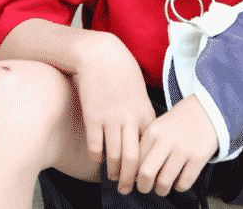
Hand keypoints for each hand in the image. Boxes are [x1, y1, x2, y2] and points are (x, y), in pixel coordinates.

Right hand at [72, 33, 155, 194]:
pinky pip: (96, 145)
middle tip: (129, 189)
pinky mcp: (93, 116)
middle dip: (132, 178)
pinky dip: (97, 156)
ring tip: (113, 179)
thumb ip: (141, 109)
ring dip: (114, 171)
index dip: (148, 163)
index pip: (149, 146)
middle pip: (134, 158)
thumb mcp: (138, 88)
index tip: (146, 173)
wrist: (100, 53)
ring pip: (115, 155)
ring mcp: (111, 118)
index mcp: (144, 111)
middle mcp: (129, 118)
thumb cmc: (121, 68)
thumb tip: (141, 129)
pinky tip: (98, 160)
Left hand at [136, 94, 218, 195]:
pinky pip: (184, 183)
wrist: (205, 111)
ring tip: (162, 187)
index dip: (134, 173)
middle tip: (145, 188)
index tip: (136, 178)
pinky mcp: (198, 158)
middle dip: (143, 186)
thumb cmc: (179, 123)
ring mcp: (183, 149)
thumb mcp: (158, 126)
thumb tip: (136, 172)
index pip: (136, 160)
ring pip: (164, 182)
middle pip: (146, 173)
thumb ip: (147, 146)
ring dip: (161, 190)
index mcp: (153, 131)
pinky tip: (179, 180)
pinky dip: (179, 187)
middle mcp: (166, 140)